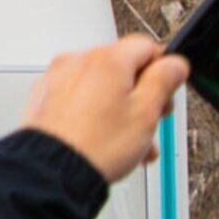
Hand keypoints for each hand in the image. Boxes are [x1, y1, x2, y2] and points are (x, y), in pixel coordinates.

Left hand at [17, 37, 187, 182]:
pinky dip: (95, 113)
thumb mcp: (146, 112)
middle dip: (142, 94)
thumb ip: (164, 81)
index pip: (147, 46)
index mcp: (105, 59)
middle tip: (151, 119)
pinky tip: (106, 140)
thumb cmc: (95, 146)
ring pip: (101, 86)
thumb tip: (174, 64)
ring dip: (121, 109)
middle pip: (123, 67)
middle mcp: (76, 62)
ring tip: (131, 141)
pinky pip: (79, 98)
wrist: (52, 171)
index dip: (163, 70)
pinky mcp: (44, 97)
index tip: (167, 91)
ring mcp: (56, 79)